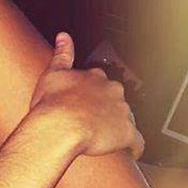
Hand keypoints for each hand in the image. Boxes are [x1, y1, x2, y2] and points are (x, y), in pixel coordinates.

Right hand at [28, 32, 143, 159]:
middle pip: (115, 100)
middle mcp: (112, 91)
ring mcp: (121, 112)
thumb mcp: (52, 74)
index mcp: (95, 78)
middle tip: (90, 123)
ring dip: (116, 127)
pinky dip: (134, 147)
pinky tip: (129, 152)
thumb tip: (63, 36)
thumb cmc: (51, 104)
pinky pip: (136, 141)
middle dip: (106, 109)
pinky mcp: (126, 133)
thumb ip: (61, 54)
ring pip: (125, 118)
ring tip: (102, 140)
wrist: (58, 126)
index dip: (91, 95)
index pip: (99, 84)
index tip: (83, 104)